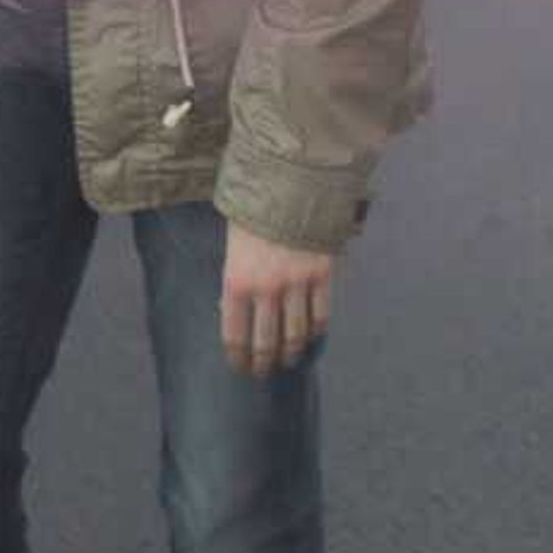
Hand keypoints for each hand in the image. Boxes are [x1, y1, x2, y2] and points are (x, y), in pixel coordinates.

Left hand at [219, 224, 336, 378]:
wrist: (289, 180)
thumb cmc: (253, 209)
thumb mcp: (232, 243)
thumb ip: (235, 277)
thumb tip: (230, 309)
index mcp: (236, 280)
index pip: (234, 333)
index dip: (237, 357)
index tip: (240, 368)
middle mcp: (266, 288)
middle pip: (265, 341)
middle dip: (263, 362)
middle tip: (263, 372)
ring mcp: (296, 283)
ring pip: (295, 334)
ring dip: (292, 352)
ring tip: (289, 360)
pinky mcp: (321, 275)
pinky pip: (320, 314)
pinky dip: (316, 331)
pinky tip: (312, 337)